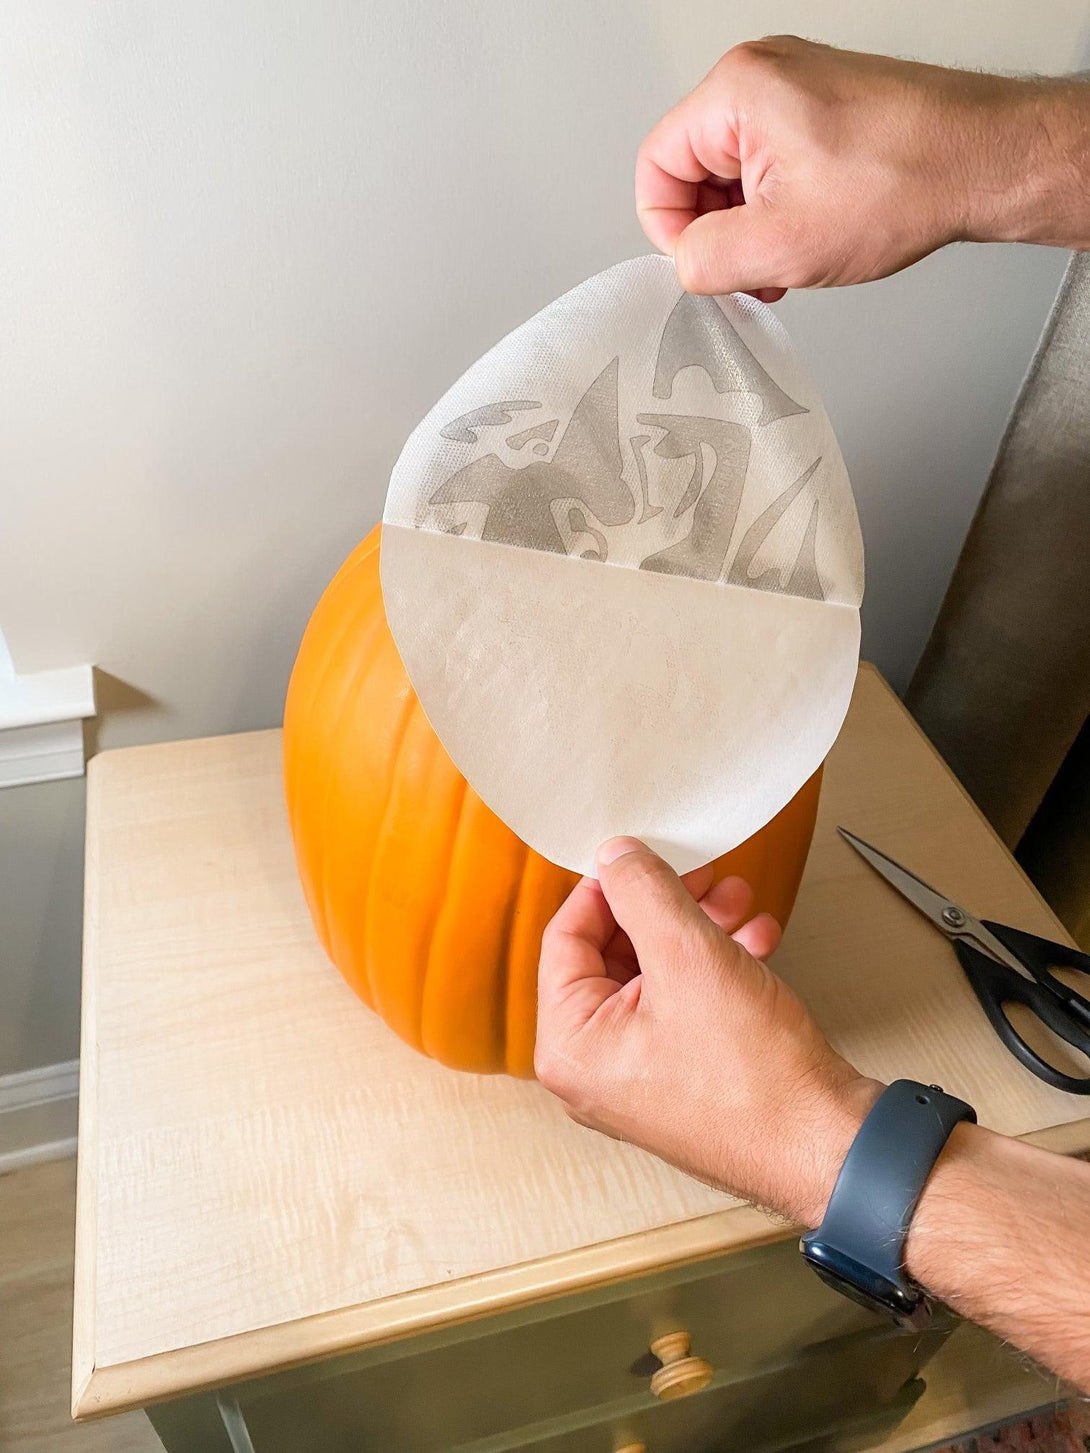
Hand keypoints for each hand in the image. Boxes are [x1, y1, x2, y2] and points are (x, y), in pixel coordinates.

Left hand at [535, 837, 880, 1225]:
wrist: (830, 1146)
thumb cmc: (755, 1079)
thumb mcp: (690, 956)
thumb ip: (644, 895)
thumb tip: (615, 856)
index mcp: (571, 1047)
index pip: (566, 939)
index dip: (608, 888)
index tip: (641, 856)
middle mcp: (596, 1070)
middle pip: (613, 955)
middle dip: (664, 907)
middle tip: (699, 875)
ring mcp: (641, 1079)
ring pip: (656, 976)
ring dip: (698, 930)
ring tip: (737, 901)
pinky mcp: (686, 1080)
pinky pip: (686, 1005)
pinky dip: (717, 968)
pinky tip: (755, 942)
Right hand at [636, 36, 1066, 297]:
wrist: (986, 161)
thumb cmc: (905, 181)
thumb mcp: (781, 245)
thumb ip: (707, 261)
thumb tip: (686, 265)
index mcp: (737, 91)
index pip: (657, 167)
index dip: (671, 232)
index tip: (705, 267)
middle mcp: (762, 76)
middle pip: (695, 170)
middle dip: (718, 233)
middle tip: (755, 271)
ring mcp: (795, 89)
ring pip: (735, 175)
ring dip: (752, 229)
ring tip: (791, 259)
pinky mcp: (823, 109)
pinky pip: (773, 167)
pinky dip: (781, 211)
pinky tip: (810, 239)